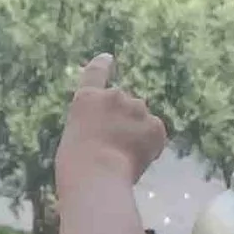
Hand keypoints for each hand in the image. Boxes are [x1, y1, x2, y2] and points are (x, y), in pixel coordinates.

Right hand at [57, 55, 167, 186]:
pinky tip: (135, 160)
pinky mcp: (155, 125)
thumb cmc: (77, 166)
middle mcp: (113, 96)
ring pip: (141, 122)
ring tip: (120, 158)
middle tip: (111, 149)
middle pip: (125, 107)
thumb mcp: (77, 138)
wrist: (97, 175)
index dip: (102, 64)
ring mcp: (136, 108)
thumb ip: (96, 126)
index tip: (108, 58)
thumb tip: (117, 135)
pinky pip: (155, 135)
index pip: (95, 73)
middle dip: (124, 123)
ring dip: (136, 135)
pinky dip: (150, 147)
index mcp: (86, 99)